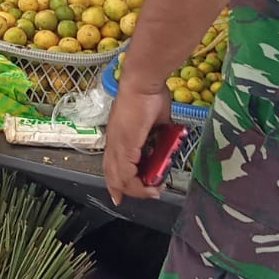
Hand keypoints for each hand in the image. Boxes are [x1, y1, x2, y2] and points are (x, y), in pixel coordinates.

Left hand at [102, 79, 171, 204]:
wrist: (143, 82)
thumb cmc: (150, 94)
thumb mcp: (157, 120)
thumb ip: (158, 133)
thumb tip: (166, 138)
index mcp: (119, 136)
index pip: (113, 164)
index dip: (118, 179)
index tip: (130, 189)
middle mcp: (114, 142)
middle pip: (112, 174)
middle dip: (123, 190)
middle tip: (141, 196)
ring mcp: (117, 144)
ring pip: (119, 177)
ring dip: (136, 188)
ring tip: (152, 192)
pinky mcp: (125, 145)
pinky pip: (127, 172)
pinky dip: (138, 184)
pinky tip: (151, 186)